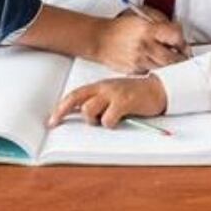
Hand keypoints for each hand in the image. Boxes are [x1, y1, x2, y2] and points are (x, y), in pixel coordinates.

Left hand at [47, 76, 166, 127]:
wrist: (159, 89)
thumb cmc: (135, 95)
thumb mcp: (114, 94)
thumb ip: (99, 101)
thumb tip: (80, 114)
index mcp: (100, 86)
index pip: (75, 95)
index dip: (60, 108)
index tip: (51, 120)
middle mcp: (104, 88)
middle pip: (76, 100)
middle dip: (63, 112)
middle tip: (56, 123)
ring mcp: (113, 94)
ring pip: (88, 110)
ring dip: (93, 120)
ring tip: (106, 120)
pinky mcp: (124, 103)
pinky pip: (107, 119)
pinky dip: (110, 124)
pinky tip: (119, 120)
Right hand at [91, 13, 187, 73]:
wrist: (99, 38)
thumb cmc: (121, 26)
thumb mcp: (142, 15)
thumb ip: (162, 22)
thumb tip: (178, 32)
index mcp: (148, 30)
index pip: (175, 37)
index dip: (182, 42)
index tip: (182, 44)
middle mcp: (145, 46)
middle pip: (173, 59)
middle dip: (181, 59)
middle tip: (183, 56)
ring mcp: (139, 61)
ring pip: (164, 69)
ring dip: (170, 66)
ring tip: (169, 60)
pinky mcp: (134, 71)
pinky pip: (152, 73)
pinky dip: (156, 70)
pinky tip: (155, 64)